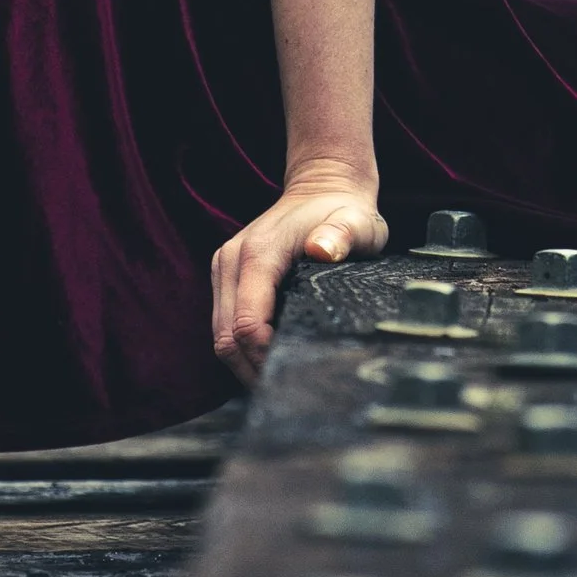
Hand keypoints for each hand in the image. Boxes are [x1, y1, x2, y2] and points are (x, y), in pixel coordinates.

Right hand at [210, 164, 385, 387]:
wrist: (322, 186)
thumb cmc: (343, 210)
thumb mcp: (356, 221)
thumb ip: (342, 235)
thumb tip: (322, 250)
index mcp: (258, 253)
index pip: (246, 322)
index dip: (264, 355)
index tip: (293, 372)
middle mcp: (231, 261)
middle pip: (226, 336)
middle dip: (251, 368)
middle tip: (285, 391)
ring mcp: (225, 268)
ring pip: (220, 334)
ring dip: (243, 362)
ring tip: (277, 381)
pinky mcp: (227, 275)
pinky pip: (224, 322)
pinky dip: (241, 346)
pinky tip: (267, 359)